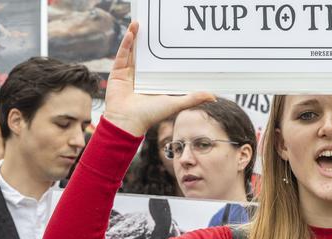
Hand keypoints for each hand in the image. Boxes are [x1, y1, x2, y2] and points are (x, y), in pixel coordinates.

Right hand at [103, 21, 215, 135]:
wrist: (128, 122)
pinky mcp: (118, 73)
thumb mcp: (176, 103)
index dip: (165, 52)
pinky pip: (122, 55)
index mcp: (155, 82)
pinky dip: (126, 44)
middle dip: (148, 41)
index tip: (173, 40)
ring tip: (139, 23)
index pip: (161, 64)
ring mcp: (130, 74)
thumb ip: (193, 98)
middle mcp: (142, 77)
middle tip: (155, 28)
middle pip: (146, 55)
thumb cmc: (151, 115)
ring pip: (133, 52)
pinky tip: (132, 33)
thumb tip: (213, 96)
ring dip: (135, 37)